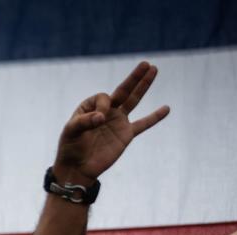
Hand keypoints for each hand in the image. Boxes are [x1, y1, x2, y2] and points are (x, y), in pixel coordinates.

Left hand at [54, 61, 169, 184]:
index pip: (104, 97)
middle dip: (134, 78)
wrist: (77, 169)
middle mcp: (106, 111)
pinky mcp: (126, 135)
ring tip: (154, 70)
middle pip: (123, 91)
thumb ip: (84, 121)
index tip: (98, 119)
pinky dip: (155, 117)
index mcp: (90, 107)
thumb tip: (102, 117)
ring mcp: (117, 122)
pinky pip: (143, 124)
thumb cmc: (70, 149)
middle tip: (145, 64)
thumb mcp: (71, 132)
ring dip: (143, 87)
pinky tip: (166, 108)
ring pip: (133, 101)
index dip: (103, 105)